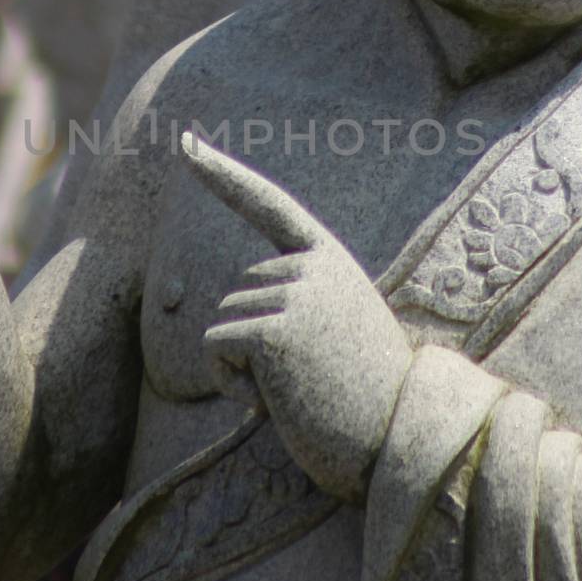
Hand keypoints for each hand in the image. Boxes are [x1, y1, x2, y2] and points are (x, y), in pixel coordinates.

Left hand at [183, 135, 411, 501]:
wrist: (396, 438)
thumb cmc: (364, 399)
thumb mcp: (335, 333)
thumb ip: (297, 308)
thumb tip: (239, 327)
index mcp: (330, 260)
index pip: (270, 205)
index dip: (222, 174)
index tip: (186, 142)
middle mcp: (313, 267)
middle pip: (233, 293)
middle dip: (252, 342)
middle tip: (308, 374)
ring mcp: (295, 294)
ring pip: (220, 322)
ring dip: (244, 368)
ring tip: (301, 388)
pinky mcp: (273, 330)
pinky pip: (214, 348)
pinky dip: (232, 382)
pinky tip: (278, 400)